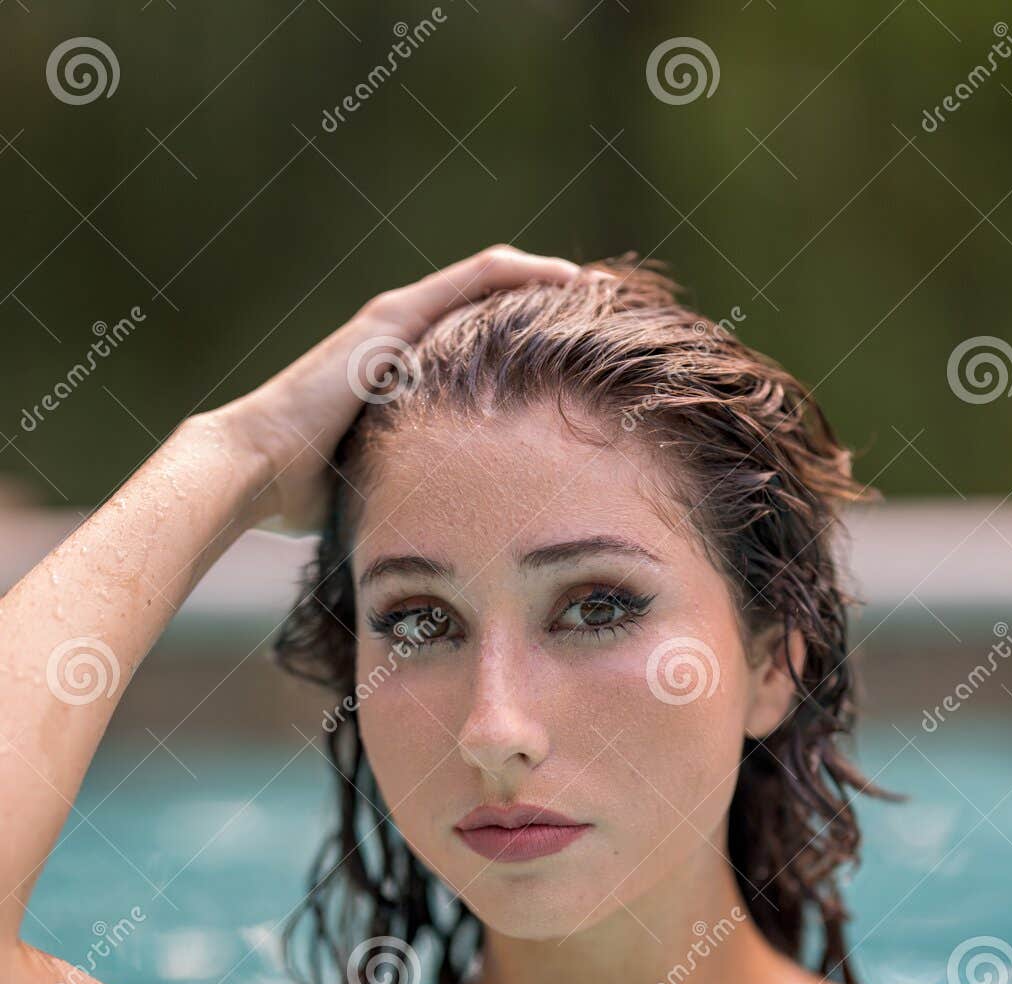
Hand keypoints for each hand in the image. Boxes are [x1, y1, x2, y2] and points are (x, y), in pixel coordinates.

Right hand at [206, 245, 602, 529]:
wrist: (256, 469)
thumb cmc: (307, 492)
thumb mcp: (386, 481)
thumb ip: (419, 484)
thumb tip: (456, 536)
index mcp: (400, 373)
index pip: (477, 341)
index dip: (530, 339)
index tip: (583, 356)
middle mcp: (398, 335)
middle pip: (489, 302)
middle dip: (549, 304)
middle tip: (608, 317)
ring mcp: (395, 319)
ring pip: (489, 279)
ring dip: (547, 278)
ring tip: (601, 289)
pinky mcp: (394, 317)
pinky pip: (476, 278)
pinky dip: (525, 273)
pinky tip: (570, 280)